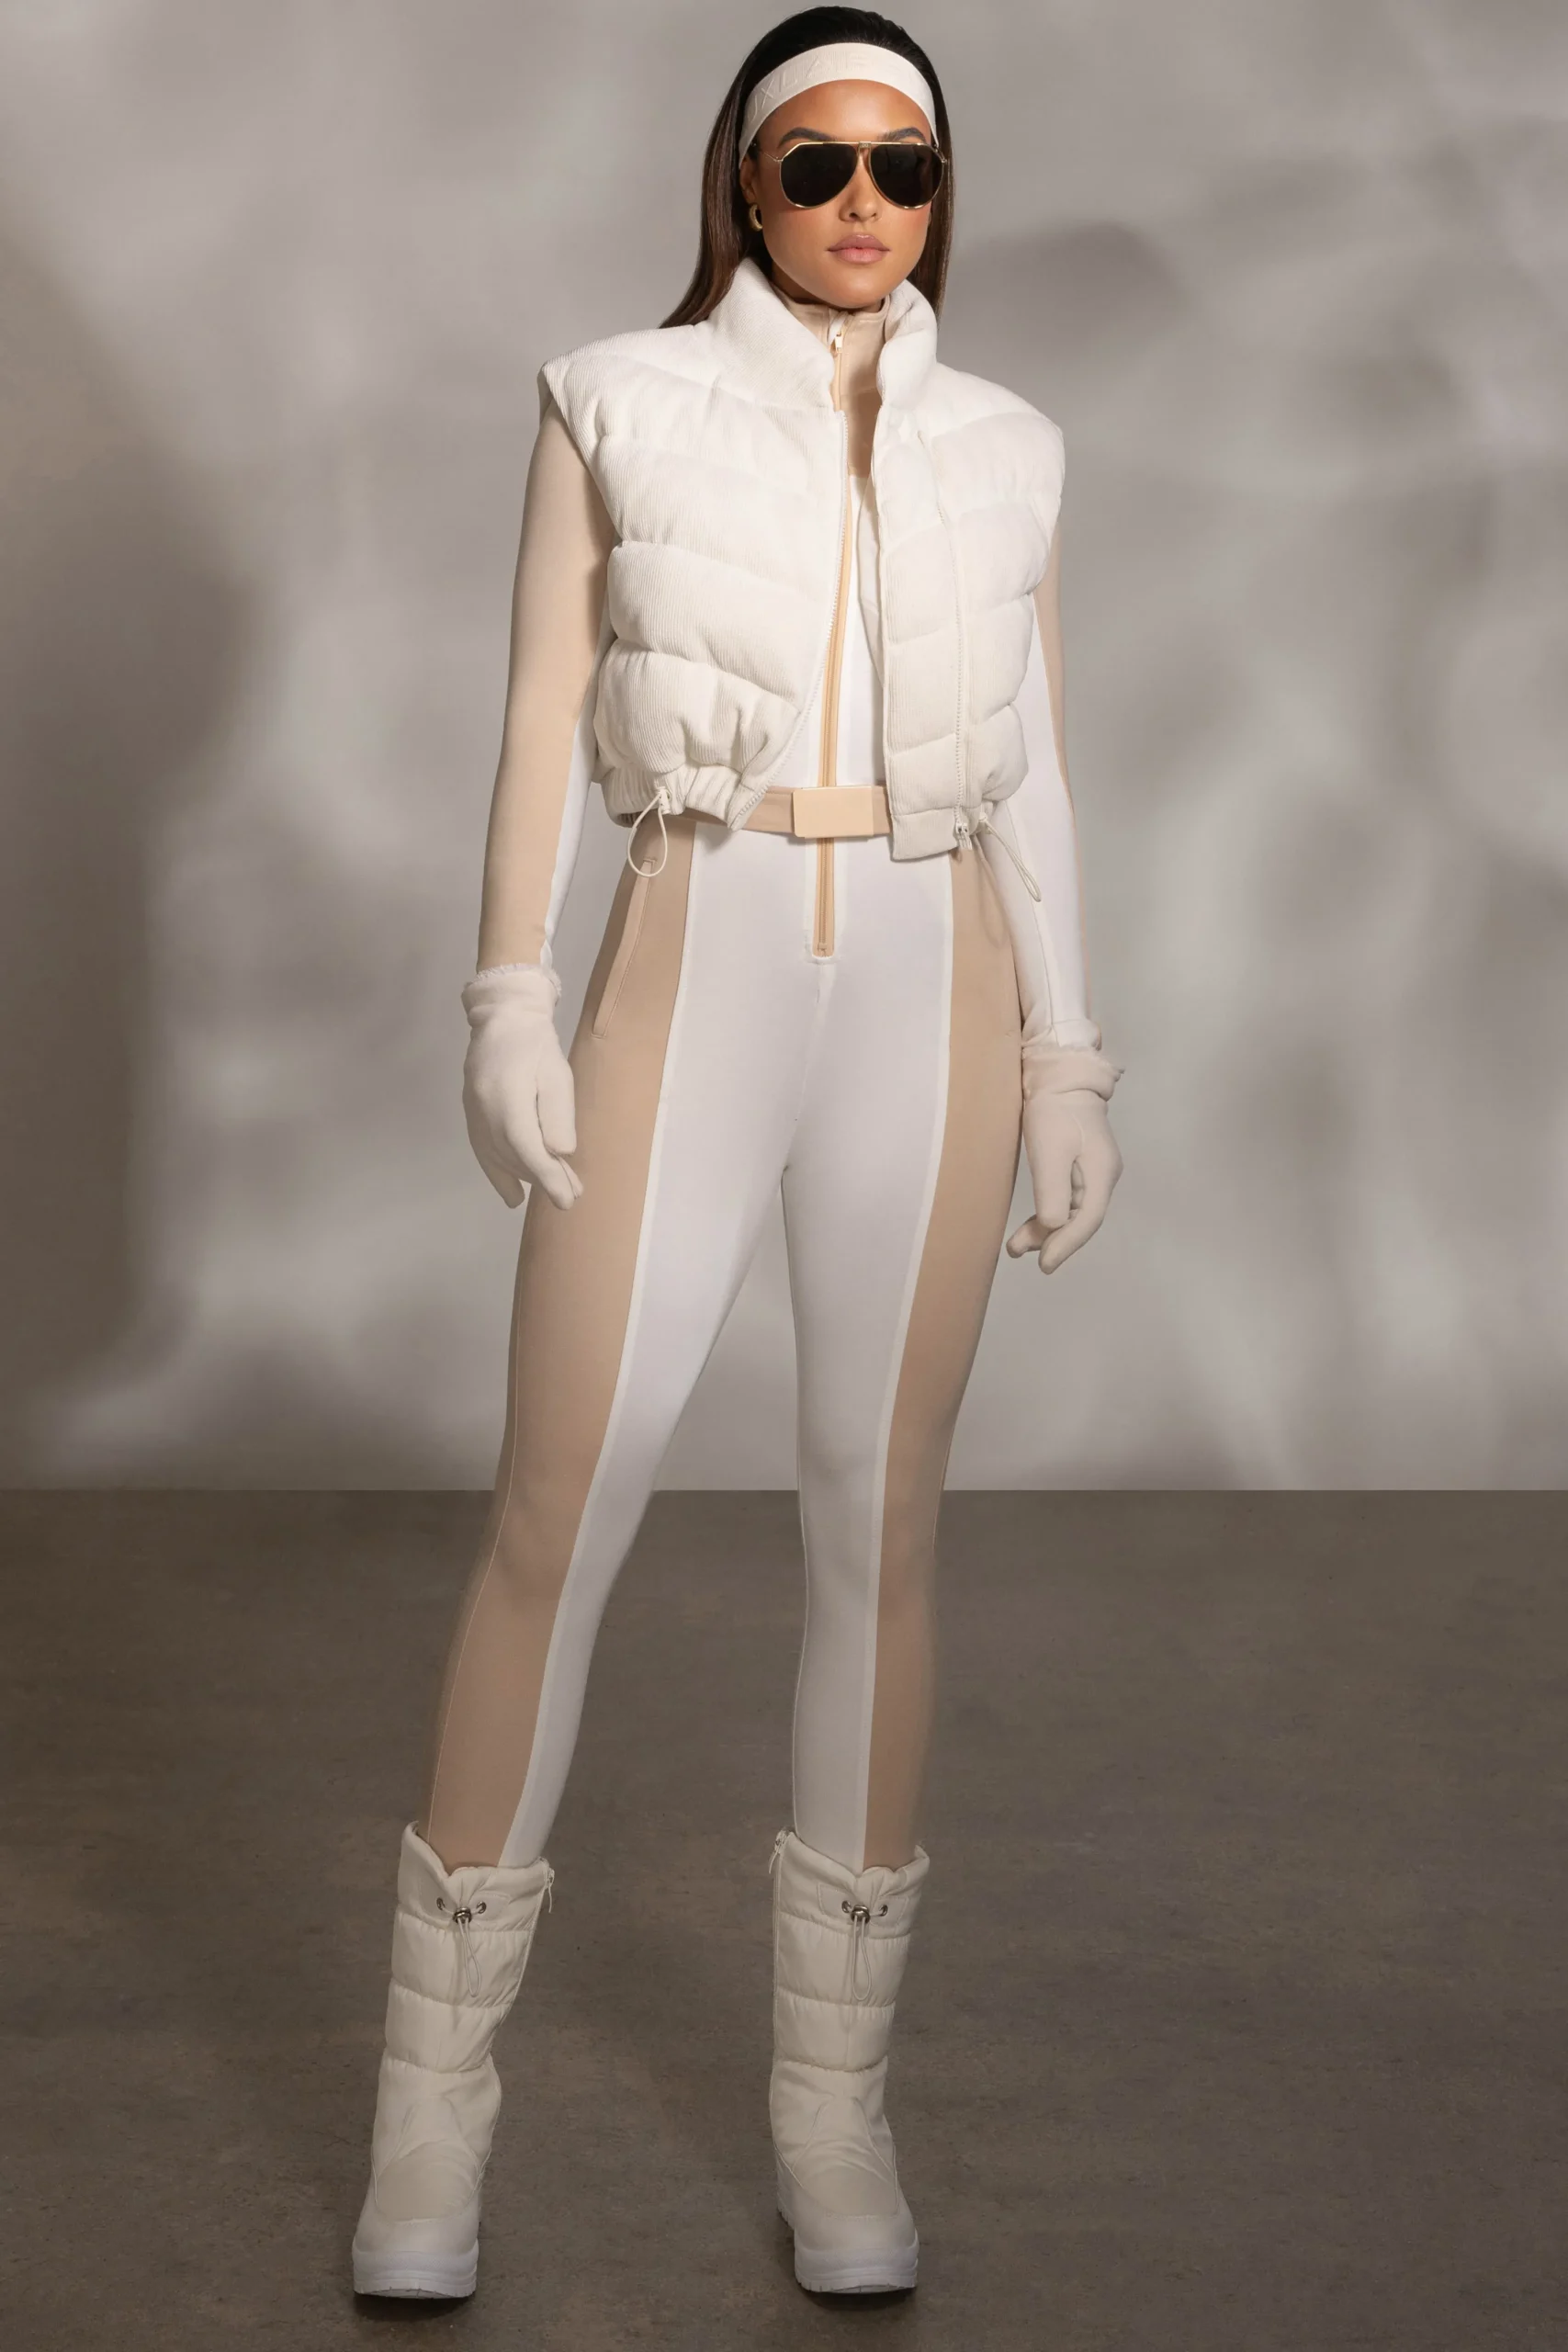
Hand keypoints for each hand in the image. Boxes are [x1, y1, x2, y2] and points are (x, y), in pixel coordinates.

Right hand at [460, 964, 581, 1210]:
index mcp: (507, 1096)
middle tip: (572, 1196)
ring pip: (499, 1158)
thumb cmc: (537, 1044)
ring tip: (555, 1190)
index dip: (547, 1177)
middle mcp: (484, 1110)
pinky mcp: (470, 1114)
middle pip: (514, 1157)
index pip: (527, 1147)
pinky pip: (483, 1152)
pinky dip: (498, 1175)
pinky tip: (513, 1196)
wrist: (502, 1018)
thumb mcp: (557, 1074)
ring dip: (526, 1178)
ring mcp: (473, 1113)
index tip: (567, 1199)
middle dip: (544, 1180)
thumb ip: (557, 1113)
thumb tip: (560, 1153)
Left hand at [1006, 1043, 1121, 1274]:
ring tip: (1016, 1245)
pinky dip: (1048, 1211)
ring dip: (1046, 1228)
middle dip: (1052, 1240)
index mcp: (1102, 1173)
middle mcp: (1103, 1175)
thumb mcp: (1049, 1151)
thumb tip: (1053, 1228)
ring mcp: (1093, 1169)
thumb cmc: (1054, 1110)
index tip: (1044, 1265)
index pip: (1087, 1220)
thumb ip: (1053, 1192)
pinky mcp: (1080, 1162)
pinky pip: (1066, 1196)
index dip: (1066, 1245)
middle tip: (1021, 1254)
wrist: (1060, 1073)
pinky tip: (1031, 1221)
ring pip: (1072, 1210)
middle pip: (1081, 1218)